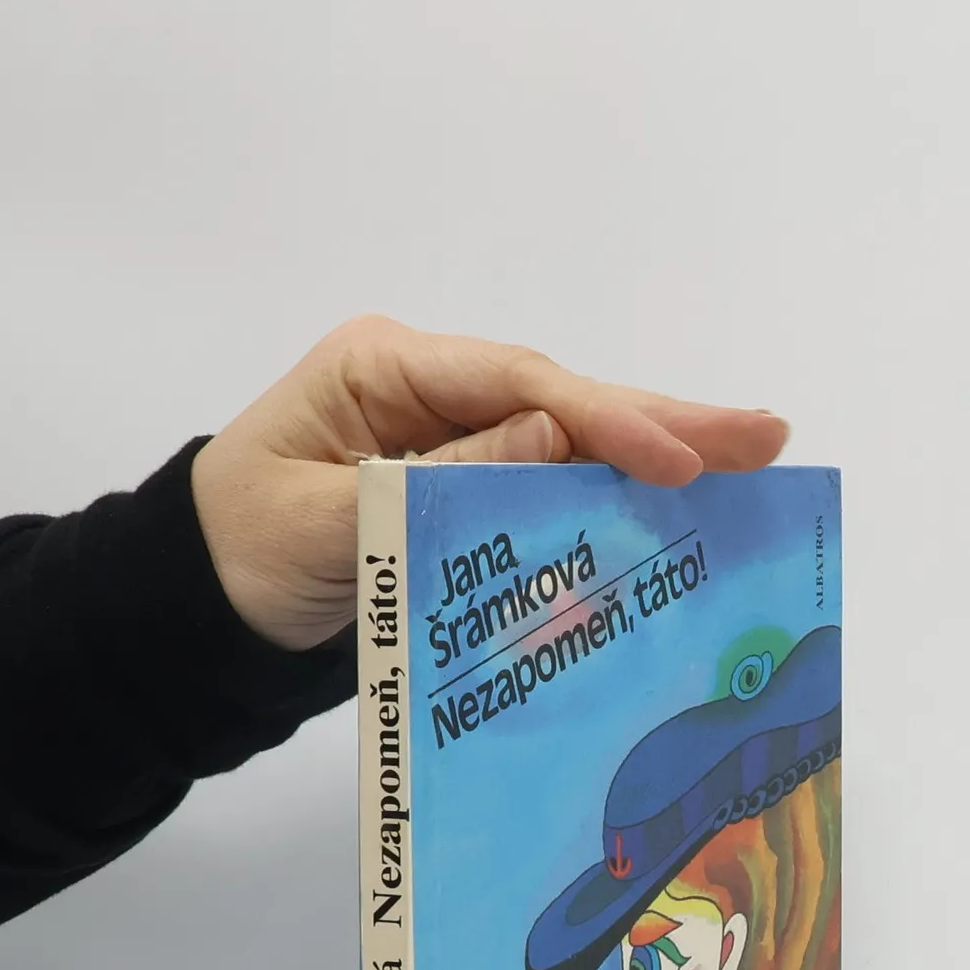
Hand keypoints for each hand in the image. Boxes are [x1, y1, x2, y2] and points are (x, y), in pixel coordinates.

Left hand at [189, 316, 789, 649]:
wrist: (203, 600)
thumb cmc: (243, 549)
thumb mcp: (330, 517)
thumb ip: (438, 478)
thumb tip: (553, 437)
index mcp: (387, 368)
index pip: (519, 383)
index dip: (606, 422)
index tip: (679, 465)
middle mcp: (435, 386)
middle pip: (566, 397)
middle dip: (668, 419)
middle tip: (766, 435)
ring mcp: (456, 433)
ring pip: (573, 438)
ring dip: (661, 452)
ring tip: (752, 459)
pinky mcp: (469, 482)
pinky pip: (554, 485)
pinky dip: (617, 496)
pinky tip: (685, 504)